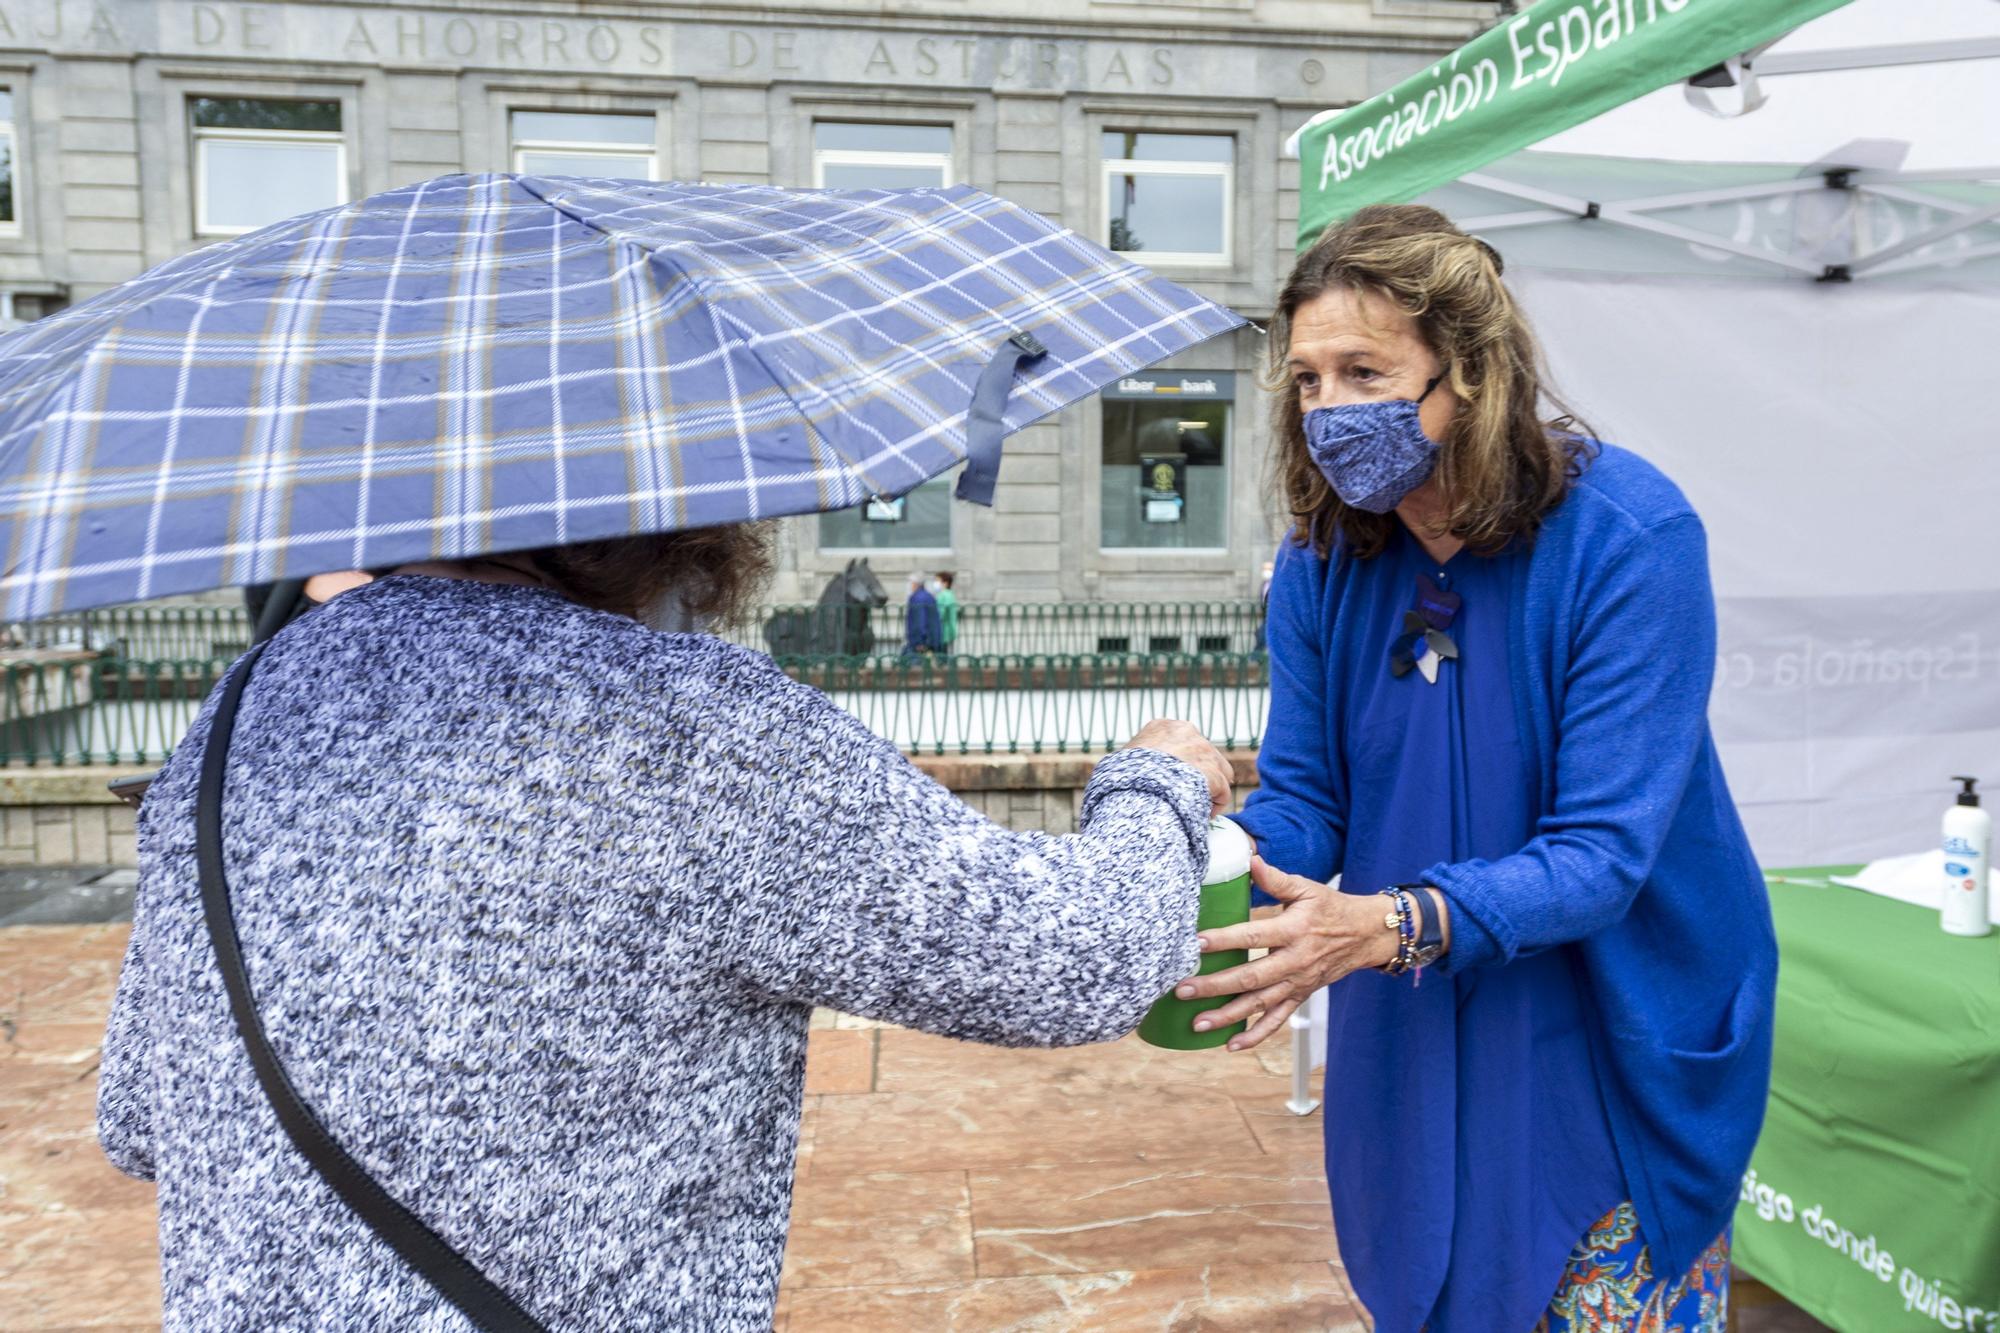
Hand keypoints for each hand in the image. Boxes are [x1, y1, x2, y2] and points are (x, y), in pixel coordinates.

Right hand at [1123, 718, 1231, 815]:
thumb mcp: (1122, 759)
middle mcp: (1187, 732)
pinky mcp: (1215, 774)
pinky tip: (1200, 816)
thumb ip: (1135, 758)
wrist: (1136, 789)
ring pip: (1220, 773)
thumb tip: (1123, 769)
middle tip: (1185, 796)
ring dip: (1210, 790)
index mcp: (1163, 726)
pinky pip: (1222, 794)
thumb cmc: (1122, 777)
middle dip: (1198, 775)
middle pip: (1205, 755)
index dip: (1181, 765)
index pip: (1184, 742)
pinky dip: (1213, 807)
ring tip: (1195, 807)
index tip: (1172, 782)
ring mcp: (1204, 751)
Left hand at [1171, 857, 1401, 1050]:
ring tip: (1198, 1023)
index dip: (1224, 940)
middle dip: (1214, 985)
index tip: (1196, 943)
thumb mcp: (1307, 888)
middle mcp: (1295, 961)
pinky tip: (1231, 1045)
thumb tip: (1250, 860)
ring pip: (1259, 1004)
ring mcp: (1298, 983)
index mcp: (1294, 930)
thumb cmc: (1332, 908)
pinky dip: (1256, 1036)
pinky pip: (1278, 1020)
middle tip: (1183, 989)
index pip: (1253, 937)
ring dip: (1228, 1016)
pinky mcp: (1301, 996)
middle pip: (1250, 977)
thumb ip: (1276, 879)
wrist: (1366, 935)